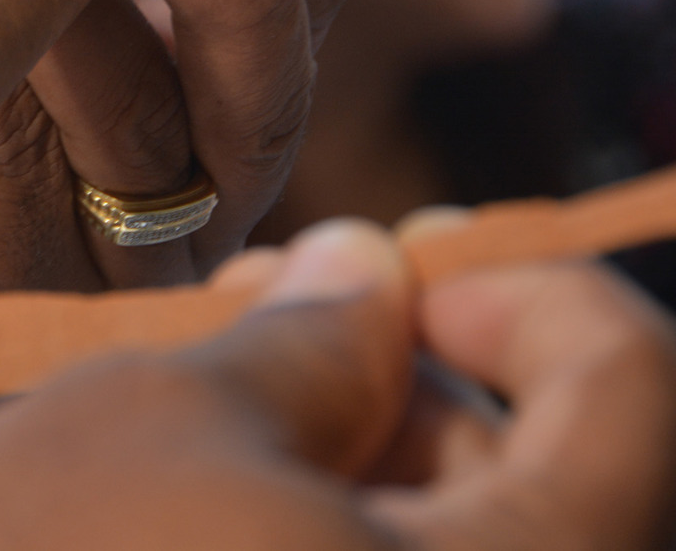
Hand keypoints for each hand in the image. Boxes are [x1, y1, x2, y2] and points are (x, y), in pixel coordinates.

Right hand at [0, 222, 675, 550]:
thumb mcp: (157, 416)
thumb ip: (305, 335)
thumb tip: (371, 274)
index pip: (632, 395)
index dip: (526, 292)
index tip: (398, 262)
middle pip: (554, 483)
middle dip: (416, 375)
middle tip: (269, 315)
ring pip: (447, 546)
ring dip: (356, 450)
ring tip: (210, 396)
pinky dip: (307, 530)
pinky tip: (191, 491)